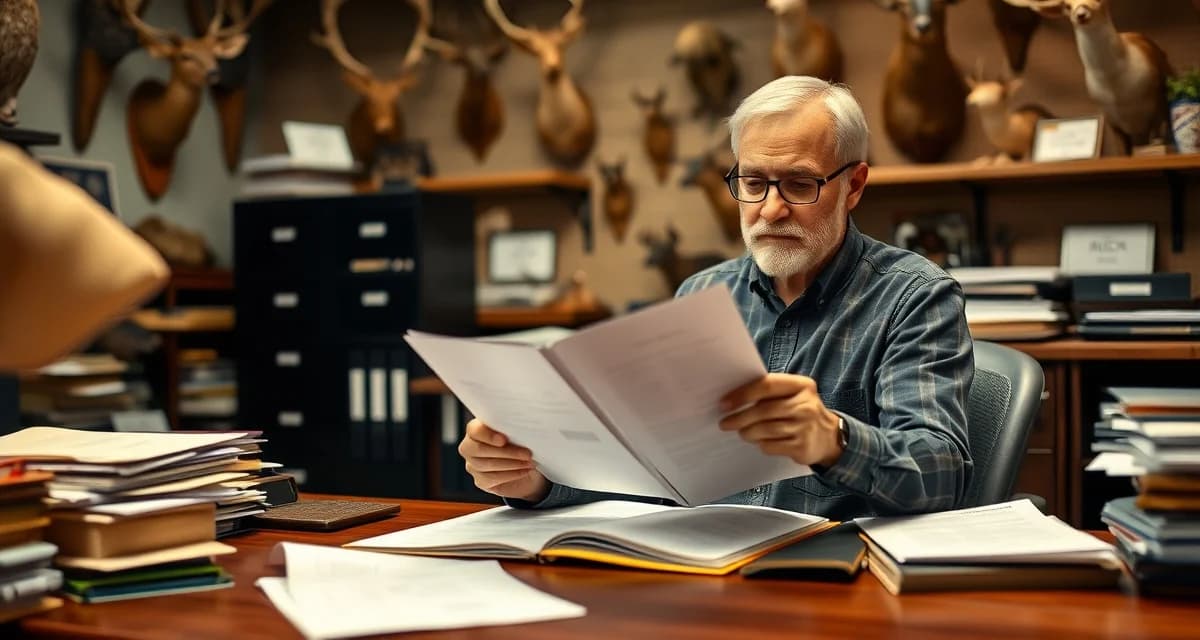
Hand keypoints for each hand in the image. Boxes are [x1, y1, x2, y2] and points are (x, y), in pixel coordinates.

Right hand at [458, 419, 549, 501]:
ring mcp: (473, 465)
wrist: (525, 463)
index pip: (474, 430)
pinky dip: (511, 474)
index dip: (488, 436)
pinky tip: (524, 471)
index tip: (504, 440)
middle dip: (506, 452)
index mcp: (476, 429)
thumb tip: (523, 429)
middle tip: (527, 454)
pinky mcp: (480, 480)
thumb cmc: (520, 442)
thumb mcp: (518, 432)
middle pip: (479, 450)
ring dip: (512, 464)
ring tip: (529, 462)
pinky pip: (492, 479)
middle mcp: (470, 446)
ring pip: (486, 465)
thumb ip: (513, 429)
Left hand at [718, 373, 843, 466]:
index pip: (767, 385)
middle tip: (725, 423)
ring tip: (741, 432)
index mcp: (802, 385)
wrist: (830, 437)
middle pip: (764, 410)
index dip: (742, 394)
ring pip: (766, 430)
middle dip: (740, 417)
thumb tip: (733, 399)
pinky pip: (772, 446)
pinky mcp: (802, 447)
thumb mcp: (793, 395)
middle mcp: (806, 405)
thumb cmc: (801, 412)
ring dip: (748, 432)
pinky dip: (761, 445)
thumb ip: (770, 392)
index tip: (724, 403)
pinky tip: (760, 442)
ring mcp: (805, 427)